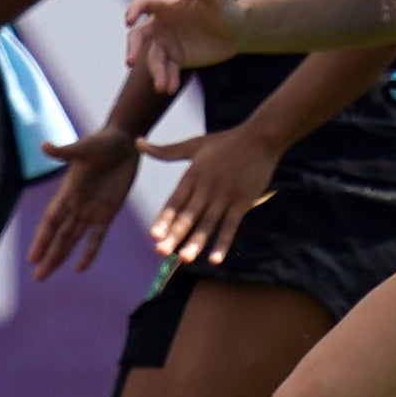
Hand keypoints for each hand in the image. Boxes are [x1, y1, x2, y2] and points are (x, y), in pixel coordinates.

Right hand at [25, 133, 147, 277]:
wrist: (125, 140)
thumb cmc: (103, 140)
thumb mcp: (85, 147)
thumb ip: (66, 151)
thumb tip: (45, 146)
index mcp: (68, 191)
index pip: (51, 220)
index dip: (42, 239)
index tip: (32, 257)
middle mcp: (76, 204)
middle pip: (59, 236)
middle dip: (49, 256)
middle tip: (38, 277)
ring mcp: (92, 210)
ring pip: (73, 239)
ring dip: (61, 256)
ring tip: (48, 273)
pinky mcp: (109, 212)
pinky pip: (97, 236)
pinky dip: (89, 251)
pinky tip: (80, 268)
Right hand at [126, 0, 244, 81]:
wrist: (237, 31)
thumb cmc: (224, 7)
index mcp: (166, 6)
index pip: (142, 5)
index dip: (132, 11)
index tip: (129, 21)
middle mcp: (161, 25)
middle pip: (138, 36)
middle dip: (132, 48)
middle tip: (130, 62)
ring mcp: (167, 43)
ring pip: (153, 59)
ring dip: (156, 72)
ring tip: (162, 87)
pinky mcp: (176, 59)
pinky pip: (168, 71)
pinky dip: (168, 79)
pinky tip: (171, 88)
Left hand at [143, 123, 286, 267]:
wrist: (259, 137)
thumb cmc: (225, 141)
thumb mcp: (193, 144)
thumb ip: (165, 150)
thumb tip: (136, 142)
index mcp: (192, 175)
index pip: (174, 202)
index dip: (164, 219)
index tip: (153, 235)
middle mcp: (206, 188)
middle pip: (187, 216)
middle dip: (174, 235)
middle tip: (161, 252)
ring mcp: (224, 196)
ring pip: (207, 224)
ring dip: (196, 243)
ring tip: (184, 259)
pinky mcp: (242, 202)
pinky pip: (230, 226)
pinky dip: (223, 243)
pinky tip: (215, 259)